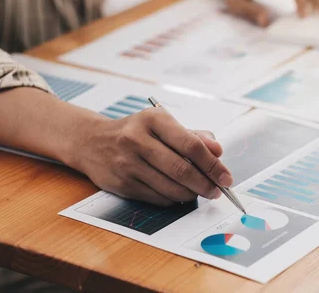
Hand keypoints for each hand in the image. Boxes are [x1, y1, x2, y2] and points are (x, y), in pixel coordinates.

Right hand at [68, 108, 232, 205]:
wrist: (91, 141)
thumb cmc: (136, 131)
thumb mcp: (163, 124)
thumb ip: (193, 136)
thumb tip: (218, 151)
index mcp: (154, 119)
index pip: (191, 145)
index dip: (213, 165)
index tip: (226, 177)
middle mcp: (138, 139)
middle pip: (182, 169)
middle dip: (205, 184)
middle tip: (217, 191)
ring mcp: (128, 163)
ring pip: (170, 188)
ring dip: (191, 194)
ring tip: (200, 192)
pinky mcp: (122, 183)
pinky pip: (157, 198)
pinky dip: (173, 199)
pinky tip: (178, 193)